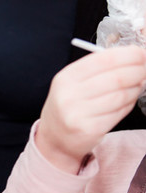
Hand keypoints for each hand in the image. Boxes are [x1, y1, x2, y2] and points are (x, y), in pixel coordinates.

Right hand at [37, 45, 145, 172]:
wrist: (55, 138)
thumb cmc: (69, 106)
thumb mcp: (74, 83)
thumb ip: (100, 69)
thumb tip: (136, 57)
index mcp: (66, 78)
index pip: (104, 59)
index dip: (129, 55)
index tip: (142, 54)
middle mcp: (69, 95)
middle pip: (117, 78)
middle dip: (138, 71)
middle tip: (145, 70)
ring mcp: (79, 114)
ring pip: (121, 95)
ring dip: (135, 89)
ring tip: (136, 86)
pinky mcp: (90, 129)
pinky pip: (119, 112)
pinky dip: (129, 104)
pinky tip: (127, 101)